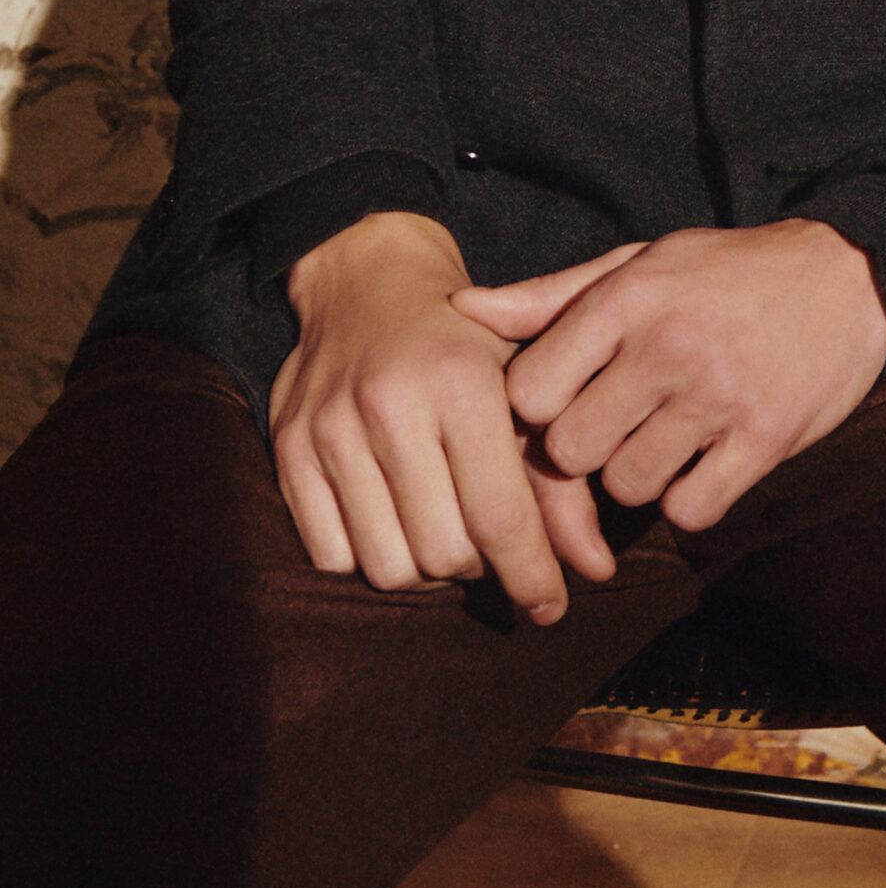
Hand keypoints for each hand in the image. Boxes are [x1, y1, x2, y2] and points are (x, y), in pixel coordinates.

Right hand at [270, 210, 602, 615]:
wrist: (371, 281)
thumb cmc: (463, 345)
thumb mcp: (526, 390)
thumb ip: (563, 485)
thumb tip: (597, 572)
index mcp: (462, 382)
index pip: (501, 516)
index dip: (532, 575)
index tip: (551, 606)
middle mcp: (391, 404)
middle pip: (444, 554)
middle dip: (479, 566)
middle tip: (491, 542)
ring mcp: (331, 428)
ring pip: (386, 566)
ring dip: (424, 571)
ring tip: (444, 531)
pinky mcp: (287, 449)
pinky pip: (330, 557)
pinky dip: (368, 559)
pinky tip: (394, 522)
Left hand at [452, 220, 885, 534]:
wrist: (845, 275)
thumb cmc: (723, 272)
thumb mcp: (637, 265)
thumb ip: (549, 298)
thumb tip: (459, 311)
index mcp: (628, 298)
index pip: (529, 392)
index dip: (536, 409)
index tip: (562, 400)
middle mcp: (668, 346)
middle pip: (571, 450)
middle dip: (584, 449)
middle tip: (614, 426)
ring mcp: (719, 395)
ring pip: (628, 486)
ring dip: (638, 476)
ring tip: (663, 439)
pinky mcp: (766, 437)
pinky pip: (692, 508)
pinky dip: (690, 499)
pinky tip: (703, 462)